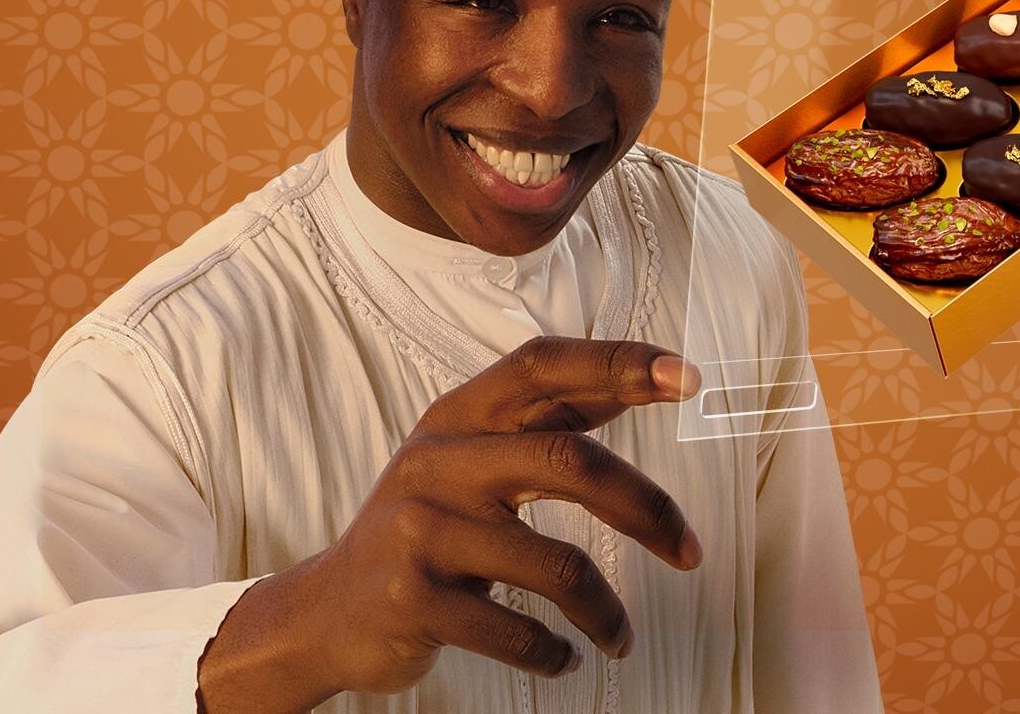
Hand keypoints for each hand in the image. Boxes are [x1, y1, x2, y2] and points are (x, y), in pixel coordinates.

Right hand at [196, 337, 702, 712]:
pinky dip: (553, 653)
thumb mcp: (464, 463)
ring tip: (617, 636)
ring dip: (605, 612)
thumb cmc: (421, 534)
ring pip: (554, 564)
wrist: (329, 611)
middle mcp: (436, 462)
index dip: (615, 364)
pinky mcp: (413, 597)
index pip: (541, 368)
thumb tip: (633, 382)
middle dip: (646, 507)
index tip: (685, 376)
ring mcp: (420, 529)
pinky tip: (561, 657)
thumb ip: (536, 427)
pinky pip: (517, 630)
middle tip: (690, 549)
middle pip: (566, 460)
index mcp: (455, 419)